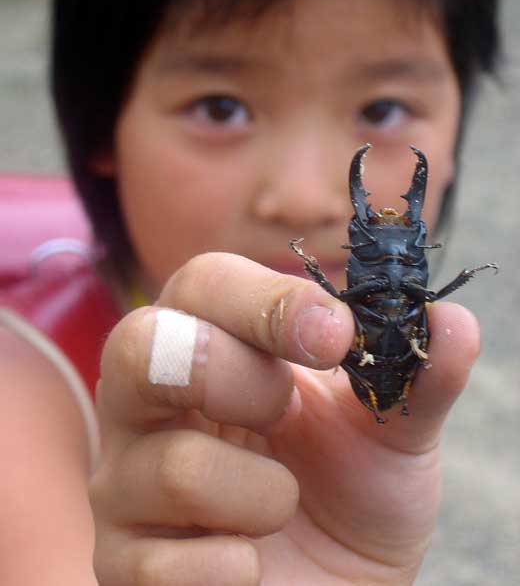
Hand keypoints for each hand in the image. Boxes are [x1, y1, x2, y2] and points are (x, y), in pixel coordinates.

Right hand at [90, 253, 479, 584]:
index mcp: (209, 343)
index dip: (266, 300)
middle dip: (237, 378)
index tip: (335, 334)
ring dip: (265, 497)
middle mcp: (148, 400)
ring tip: (283, 505)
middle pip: (143, 346)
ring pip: (176, 467)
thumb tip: (453, 320)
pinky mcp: (122, 562)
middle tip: (285, 412)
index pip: (203, 284)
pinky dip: (240, 569)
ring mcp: (124, 481)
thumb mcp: (393, 432)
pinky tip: (252, 563)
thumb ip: (417, 376)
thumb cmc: (352, 493)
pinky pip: (170, 565)